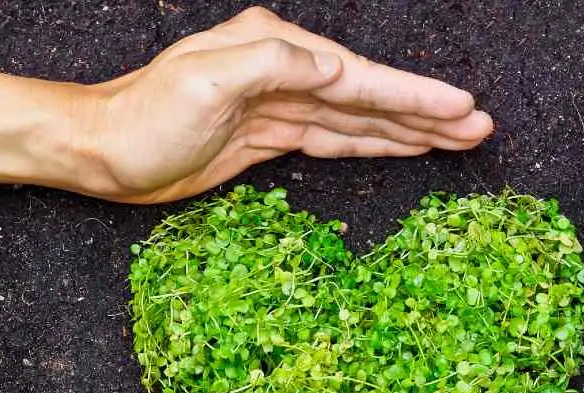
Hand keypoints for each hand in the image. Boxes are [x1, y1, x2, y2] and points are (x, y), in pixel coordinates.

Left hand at [81, 6, 493, 201]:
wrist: (103, 152)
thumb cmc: (144, 118)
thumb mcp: (203, 82)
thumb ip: (273, 66)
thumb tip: (333, 69)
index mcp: (274, 49)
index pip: (356, 76)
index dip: (411, 95)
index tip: (461, 109)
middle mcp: (281, 70)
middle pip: (367, 96)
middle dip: (424, 113)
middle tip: (480, 128)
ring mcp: (277, 105)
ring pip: (355, 120)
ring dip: (405, 130)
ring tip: (457, 139)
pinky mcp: (267, 138)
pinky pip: (329, 140)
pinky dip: (367, 144)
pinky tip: (398, 146)